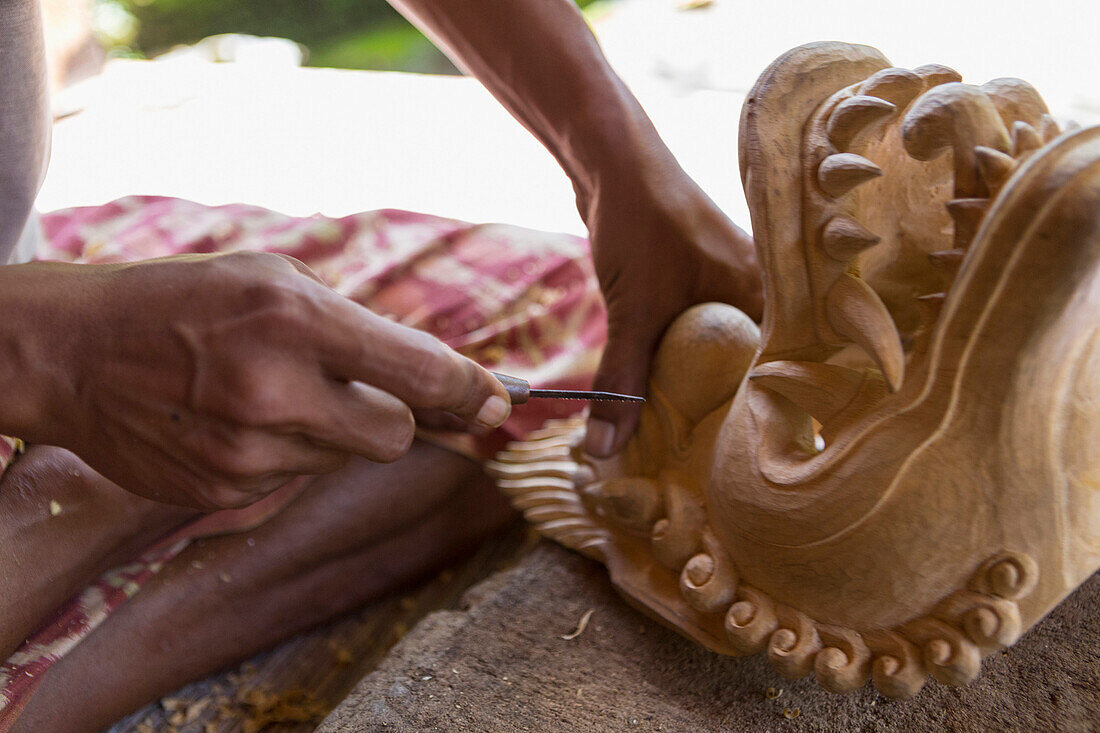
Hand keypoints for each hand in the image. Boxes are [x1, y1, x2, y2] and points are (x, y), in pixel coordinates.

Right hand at [5, 252, 510, 508]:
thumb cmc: (190, 301)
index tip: (496, 404)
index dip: (470, 392)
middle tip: (361, 389)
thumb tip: (450, 387)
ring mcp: (245, 450)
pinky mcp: (221, 492)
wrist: (74, 351)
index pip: (420, 372)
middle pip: (395, 434)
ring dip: (330, 430)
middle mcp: (274, 389)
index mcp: (295, 317)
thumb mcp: (279, 281)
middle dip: (395, 415)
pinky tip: (237, 422)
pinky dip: (286, 454)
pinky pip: (294, 480)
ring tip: (269, 394)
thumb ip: (365, 332)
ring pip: (343, 458)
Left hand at [580, 144, 762, 456]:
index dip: (772, 416)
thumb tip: (603, 450)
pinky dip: (684, 364)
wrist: (612, 160)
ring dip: (705, 388)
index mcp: (766, 292)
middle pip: (753, 366)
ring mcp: (729, 285)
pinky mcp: (698, 283)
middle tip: (719, 466)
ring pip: (722, 351)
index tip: (756, 462)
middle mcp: (758, 289)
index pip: (785, 369)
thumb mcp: (634, 311)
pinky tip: (669, 397)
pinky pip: (699, 335)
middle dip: (734, 412)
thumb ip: (622, 382)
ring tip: (694, 443)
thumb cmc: (639, 222)